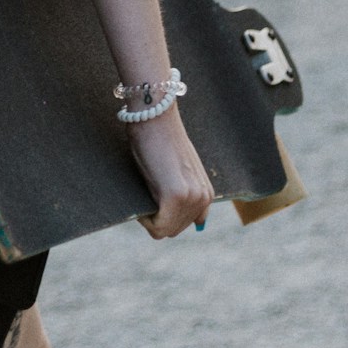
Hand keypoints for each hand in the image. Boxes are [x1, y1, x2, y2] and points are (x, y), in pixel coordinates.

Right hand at [128, 111, 213, 238]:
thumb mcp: (178, 172)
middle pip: (174, 230)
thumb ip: (185, 195)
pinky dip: (145, 219)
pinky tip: (142, 196)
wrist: (155, 118)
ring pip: (165, 230)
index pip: (185, 224)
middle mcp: (203, 198)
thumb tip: (196, 225)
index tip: (153, 196)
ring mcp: (191, 198)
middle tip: (145, 192)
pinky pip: (157, 227)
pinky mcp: (175, 197)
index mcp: (206, 194)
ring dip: (149, 218)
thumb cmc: (158, 141)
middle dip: (156, 218)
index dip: (164, 216)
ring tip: (144, 190)